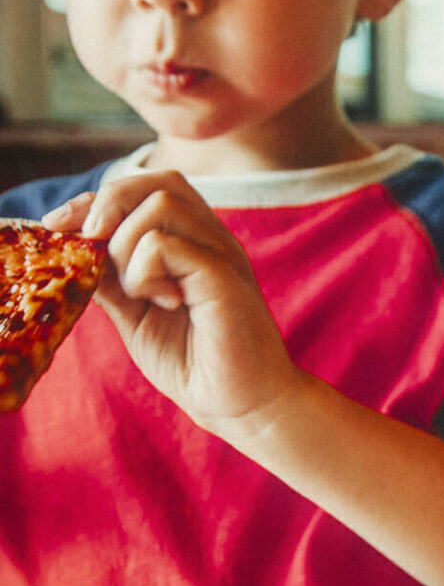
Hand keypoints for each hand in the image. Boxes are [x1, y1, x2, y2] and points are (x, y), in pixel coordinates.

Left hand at [45, 173, 300, 433]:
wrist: (240, 404)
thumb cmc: (194, 361)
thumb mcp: (134, 313)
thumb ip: (112, 278)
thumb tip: (76, 247)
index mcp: (193, 242)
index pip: (145, 187)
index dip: (96, 199)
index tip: (60, 228)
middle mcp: (212, 239)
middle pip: (156, 181)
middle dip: (106, 206)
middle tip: (92, 249)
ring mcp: (222, 254)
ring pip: (160, 203)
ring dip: (125, 246)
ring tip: (138, 291)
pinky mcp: (224, 278)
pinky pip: (166, 245)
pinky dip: (144, 273)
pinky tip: (162, 303)